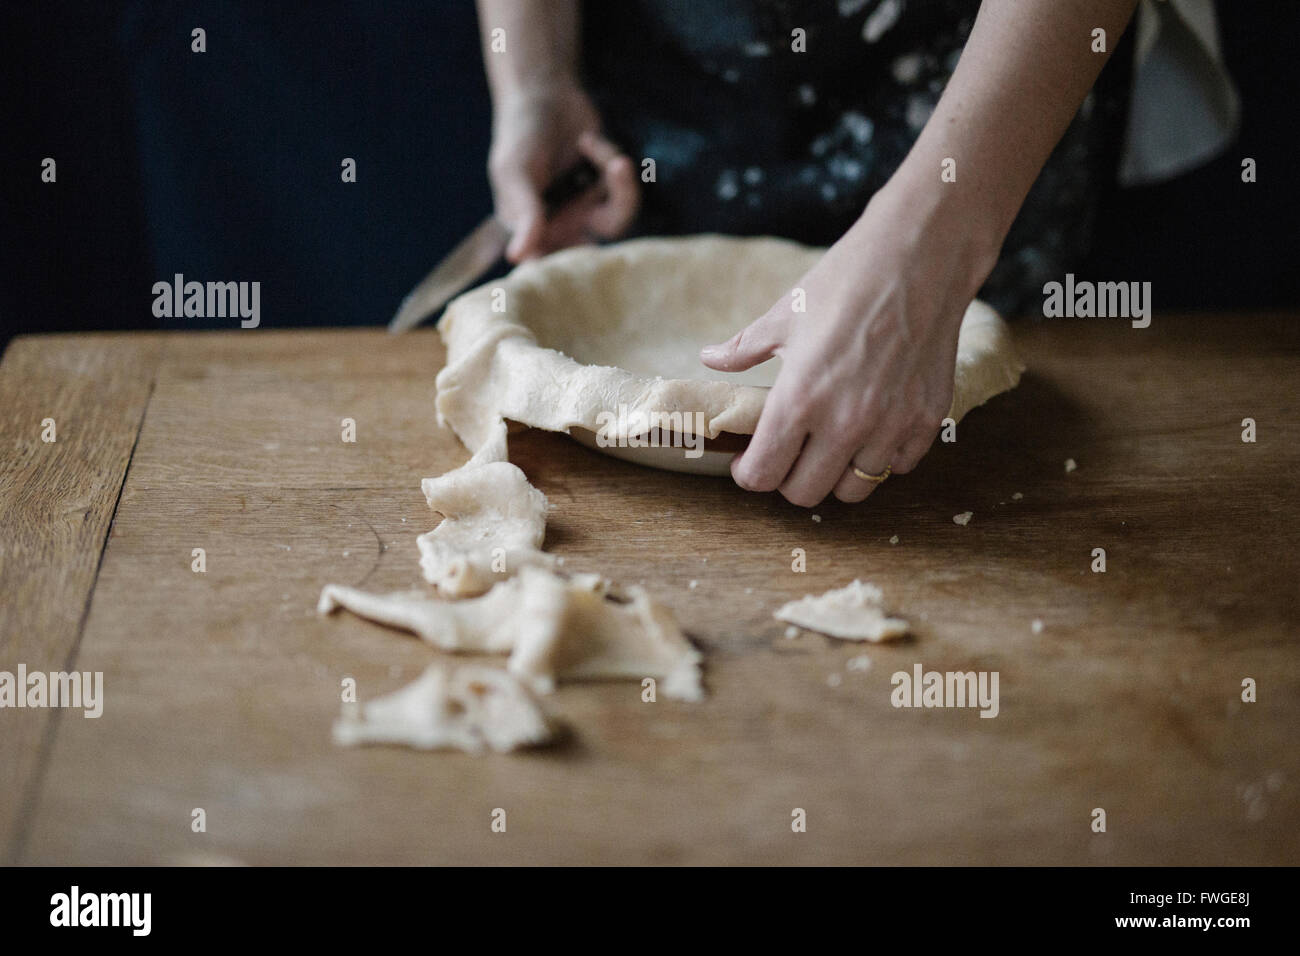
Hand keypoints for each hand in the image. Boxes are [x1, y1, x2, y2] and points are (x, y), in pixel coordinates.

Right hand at [487, 82, 639, 262]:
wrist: (546, 95)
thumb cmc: (520, 135)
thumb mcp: (515, 172)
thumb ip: (524, 213)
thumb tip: (517, 256)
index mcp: (530, 230)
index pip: (545, 266)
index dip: (561, 275)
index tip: (574, 270)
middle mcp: (561, 226)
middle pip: (591, 254)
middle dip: (606, 239)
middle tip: (609, 228)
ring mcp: (587, 208)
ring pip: (618, 221)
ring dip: (623, 190)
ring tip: (618, 161)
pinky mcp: (609, 188)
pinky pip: (624, 188)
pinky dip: (610, 161)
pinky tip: (589, 141)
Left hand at [700, 178, 998, 506]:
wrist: (922, 254)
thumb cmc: (847, 279)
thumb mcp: (786, 313)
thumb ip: (745, 348)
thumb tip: (711, 358)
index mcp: (800, 398)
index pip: (764, 473)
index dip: (749, 474)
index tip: (749, 463)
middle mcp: (846, 422)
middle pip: (805, 493)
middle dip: (788, 480)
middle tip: (788, 455)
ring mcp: (891, 424)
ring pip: (854, 488)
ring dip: (836, 474)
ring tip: (830, 446)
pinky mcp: (927, 418)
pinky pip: (898, 465)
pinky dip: (882, 457)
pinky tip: (872, 429)